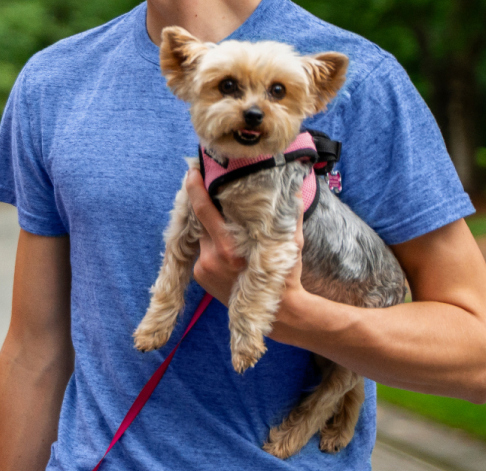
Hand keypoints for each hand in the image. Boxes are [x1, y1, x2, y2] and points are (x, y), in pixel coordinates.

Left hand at [186, 176, 306, 302]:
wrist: (280, 312)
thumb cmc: (287, 275)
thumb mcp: (292, 243)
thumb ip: (290, 215)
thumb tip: (292, 189)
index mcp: (230, 249)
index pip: (203, 211)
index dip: (196, 189)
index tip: (192, 172)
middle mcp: (211, 259)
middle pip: (201, 223)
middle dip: (206, 208)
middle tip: (212, 189)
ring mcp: (202, 269)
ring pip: (202, 237)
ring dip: (211, 229)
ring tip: (226, 225)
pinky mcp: (199, 276)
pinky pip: (202, 252)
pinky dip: (211, 245)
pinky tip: (225, 246)